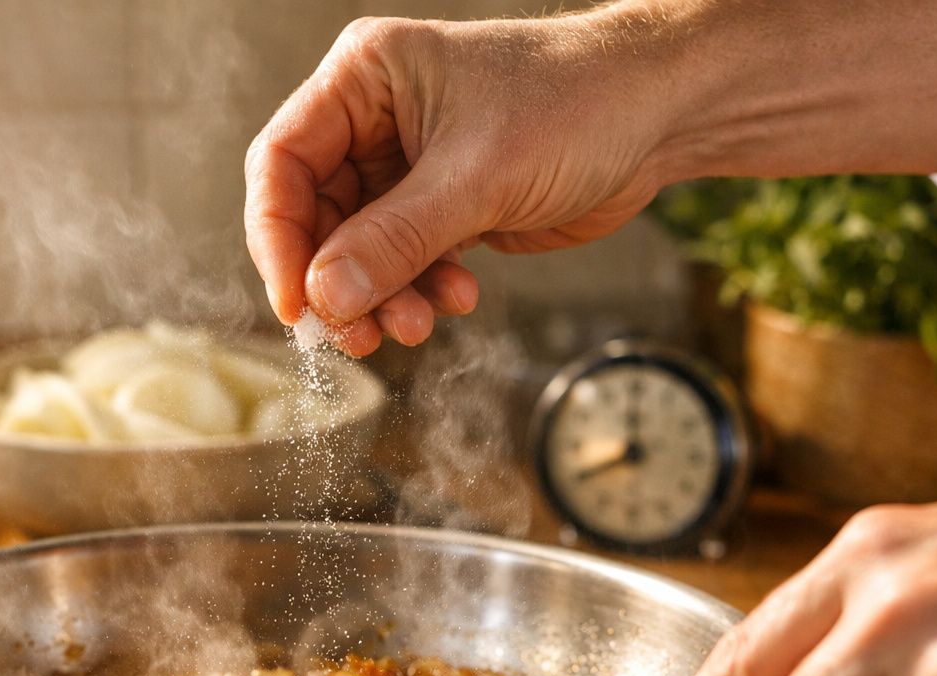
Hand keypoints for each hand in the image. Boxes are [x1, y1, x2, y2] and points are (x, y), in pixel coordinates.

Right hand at [243, 12, 671, 354]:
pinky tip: (458, 297)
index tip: (295, 303)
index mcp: (363, 79)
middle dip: (337, 282)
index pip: (282, 163)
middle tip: (358, 335)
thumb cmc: (576, 104)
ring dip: (381, 297)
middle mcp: (373, 119)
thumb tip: (324, 298)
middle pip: (314, 217)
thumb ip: (395, 240)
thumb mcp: (477, 176)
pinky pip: (403, 262)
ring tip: (417, 324)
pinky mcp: (442, 206)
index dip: (278, 238)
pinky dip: (419, 290)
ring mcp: (407, 166)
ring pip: (358, 251)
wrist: (658, 114)